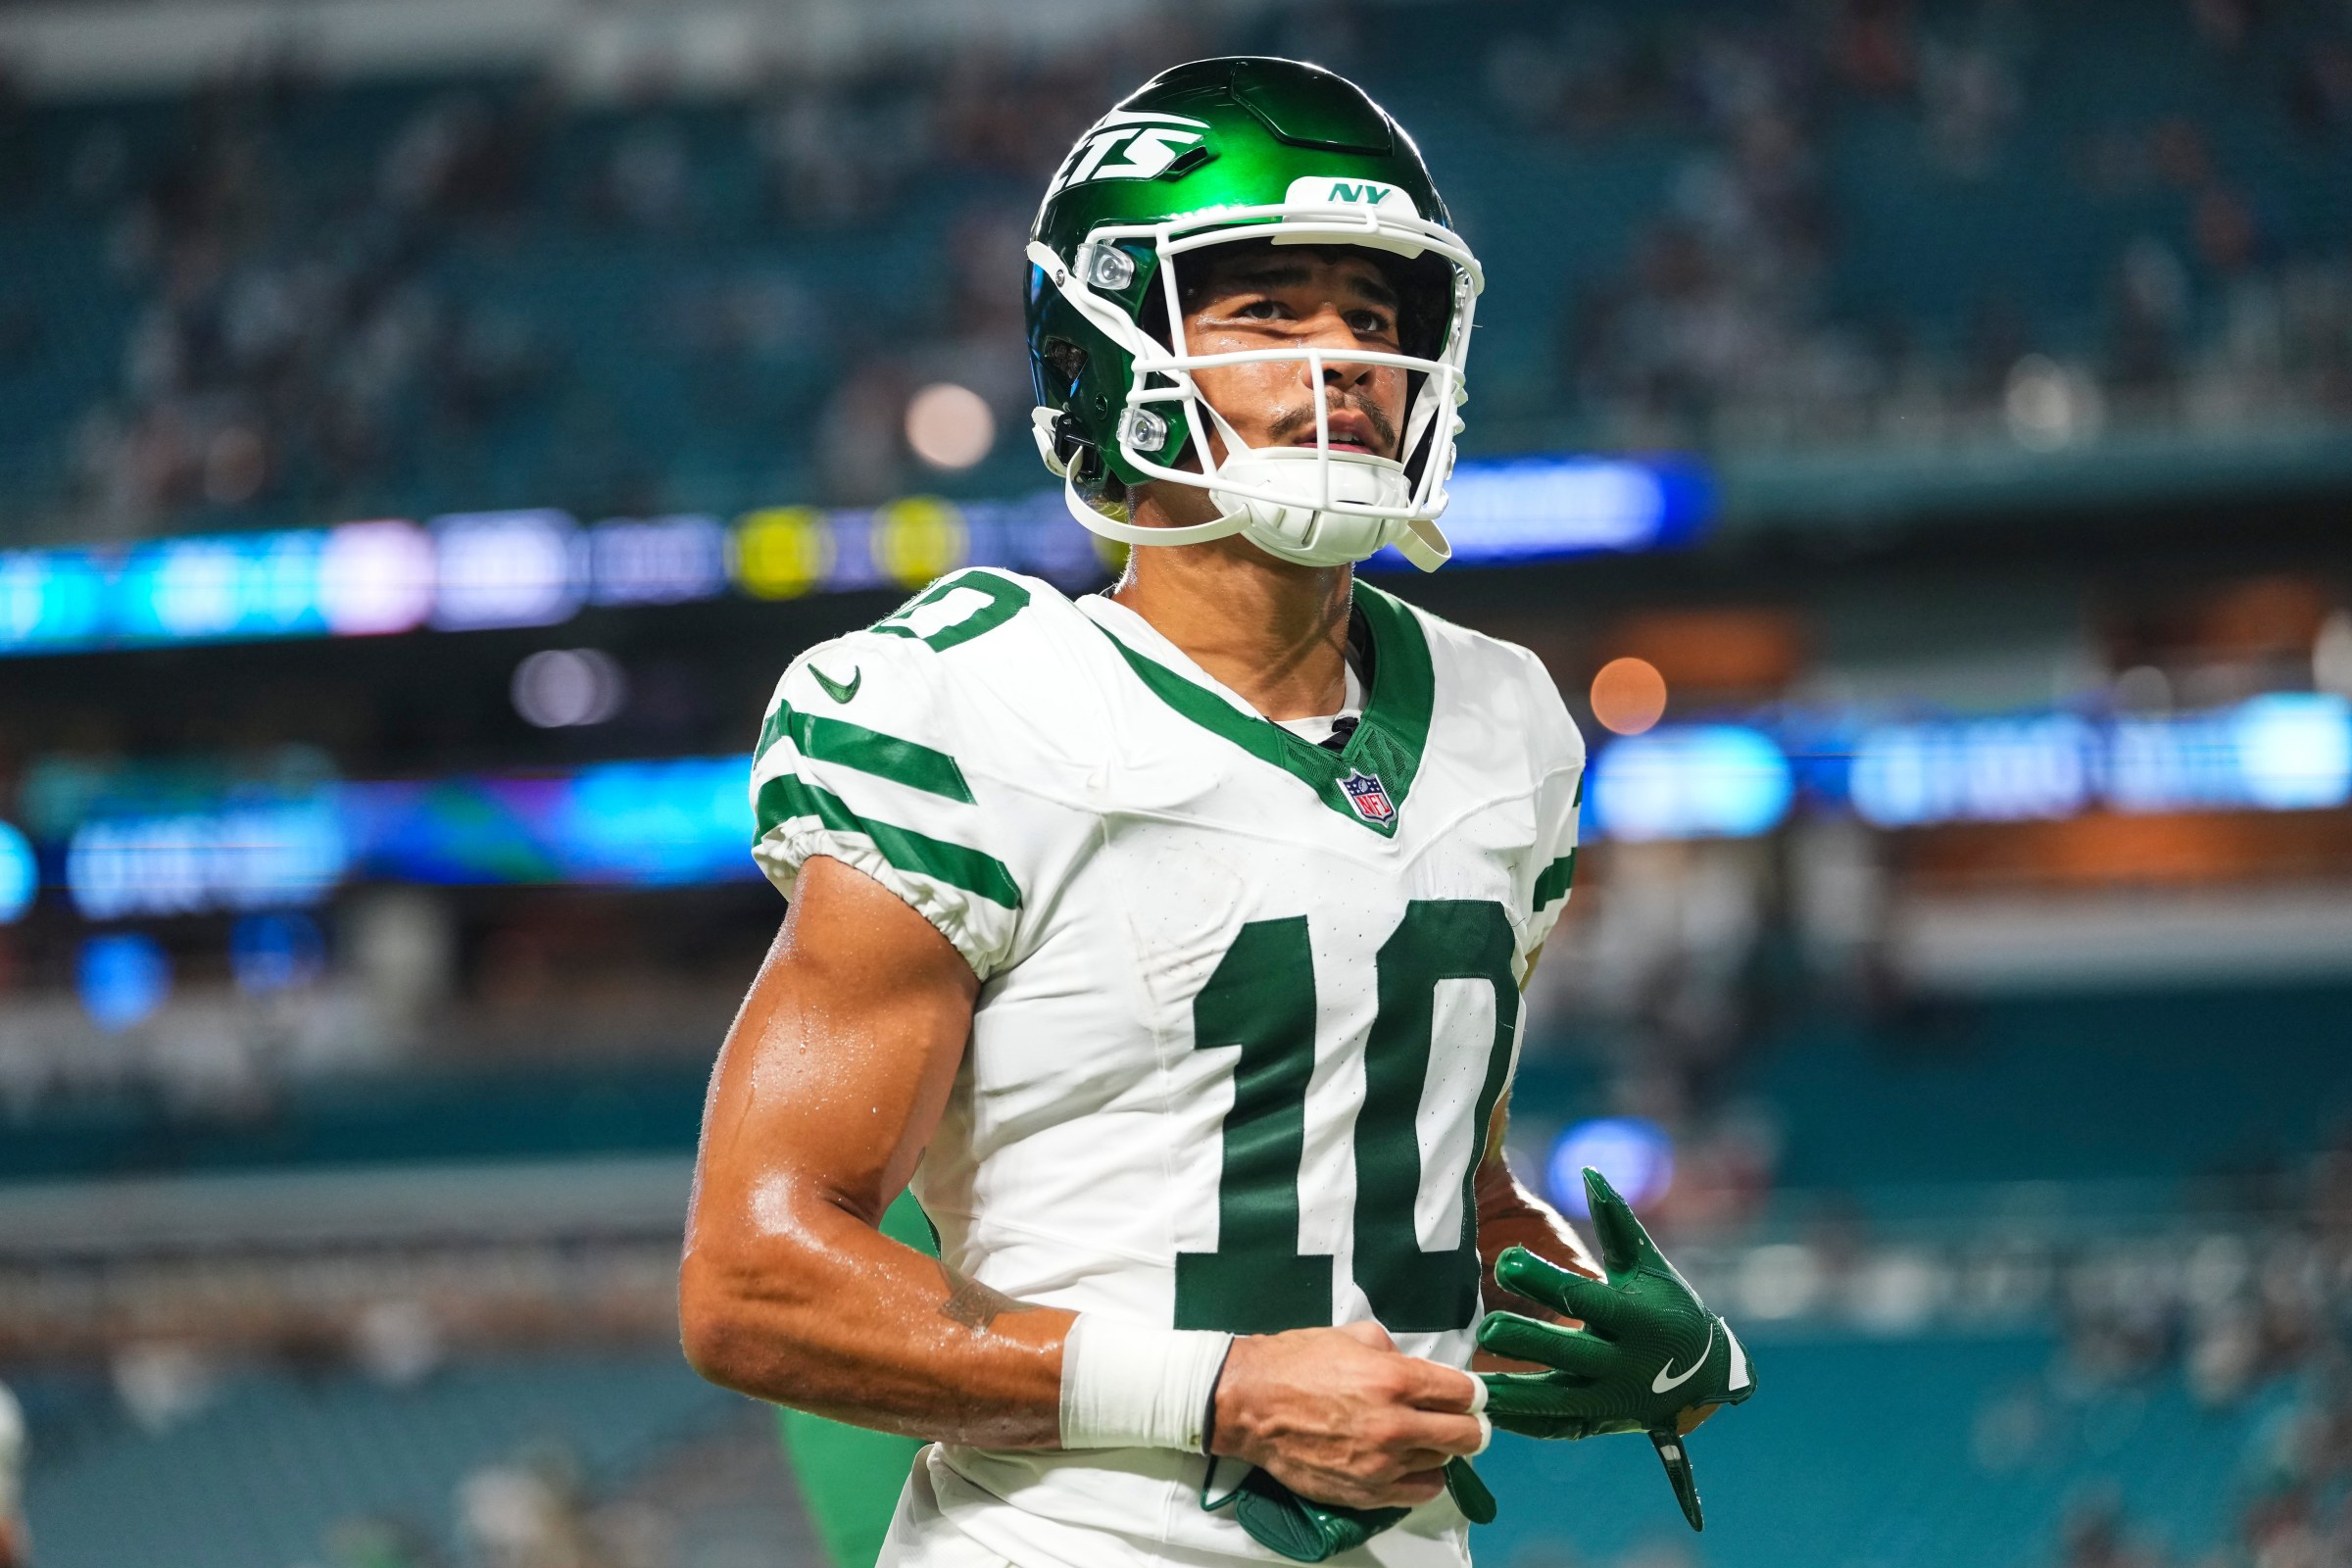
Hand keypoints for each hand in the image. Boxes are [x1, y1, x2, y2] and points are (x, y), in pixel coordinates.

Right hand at [1212, 1320, 1487, 1510]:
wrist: (1250, 1404)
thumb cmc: (1297, 1362)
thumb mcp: (1353, 1336)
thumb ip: (1395, 1354)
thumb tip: (1420, 1374)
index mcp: (1395, 1380)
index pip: (1464, 1394)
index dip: (1473, 1393)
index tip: (1470, 1394)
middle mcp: (1395, 1426)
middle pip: (1466, 1436)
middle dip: (1470, 1424)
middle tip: (1461, 1418)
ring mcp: (1382, 1465)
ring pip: (1442, 1463)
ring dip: (1438, 1448)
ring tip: (1420, 1436)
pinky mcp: (1366, 1492)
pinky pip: (1419, 1492)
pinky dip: (1424, 1477)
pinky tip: (1411, 1462)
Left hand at [1476, 1168, 1757, 1530]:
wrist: (1703, 1375)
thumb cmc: (1669, 1304)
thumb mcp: (1647, 1263)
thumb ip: (1616, 1220)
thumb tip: (1588, 1170)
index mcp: (1636, 1317)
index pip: (1583, 1297)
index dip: (1544, 1279)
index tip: (1505, 1259)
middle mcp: (1624, 1362)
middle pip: (1569, 1353)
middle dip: (1529, 1340)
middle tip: (1487, 1328)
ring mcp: (1609, 1399)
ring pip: (1556, 1400)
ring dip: (1514, 1394)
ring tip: (1471, 1383)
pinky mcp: (1596, 1424)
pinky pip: (1554, 1425)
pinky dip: (1522, 1421)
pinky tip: (1486, 1411)